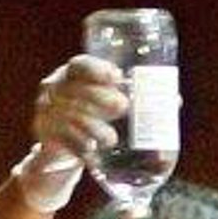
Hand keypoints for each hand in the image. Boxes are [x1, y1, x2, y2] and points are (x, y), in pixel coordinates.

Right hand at [12, 56, 124, 212]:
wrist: (66, 152)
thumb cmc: (93, 122)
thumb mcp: (111, 109)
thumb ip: (138, 103)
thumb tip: (175, 101)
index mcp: (71, 76)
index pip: (79, 65)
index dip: (96, 69)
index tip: (116, 77)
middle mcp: (55, 88)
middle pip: (74, 88)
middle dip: (99, 97)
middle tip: (122, 106)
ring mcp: (45, 110)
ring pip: (67, 115)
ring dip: (91, 126)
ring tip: (110, 139)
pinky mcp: (43, 133)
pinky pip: (59, 137)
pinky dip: (77, 144)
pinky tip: (90, 150)